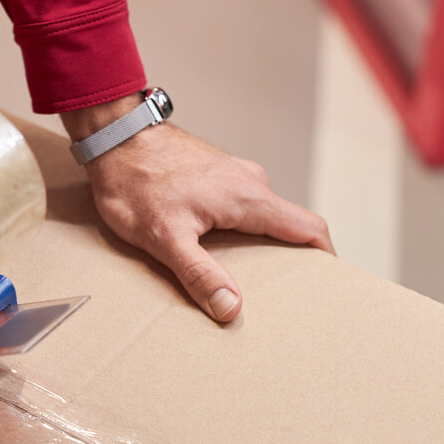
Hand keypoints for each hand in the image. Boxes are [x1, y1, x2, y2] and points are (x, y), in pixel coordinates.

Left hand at [62, 98, 332, 321]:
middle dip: (291, 258)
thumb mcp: (165, 238)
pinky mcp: (215, 173)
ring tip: (248, 278)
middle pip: (289, 225)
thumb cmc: (136, 184)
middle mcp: (250, 182)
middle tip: (283, 295)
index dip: (326, 258)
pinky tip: (219, 248)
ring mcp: (233, 174)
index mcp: (250, 198)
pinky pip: (241, 205)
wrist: (113, 136)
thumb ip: (200, 274)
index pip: (309, 228)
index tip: (329, 285)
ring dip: (262, 244)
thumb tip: (233, 308)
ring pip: (263, 215)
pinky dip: (241, 229)